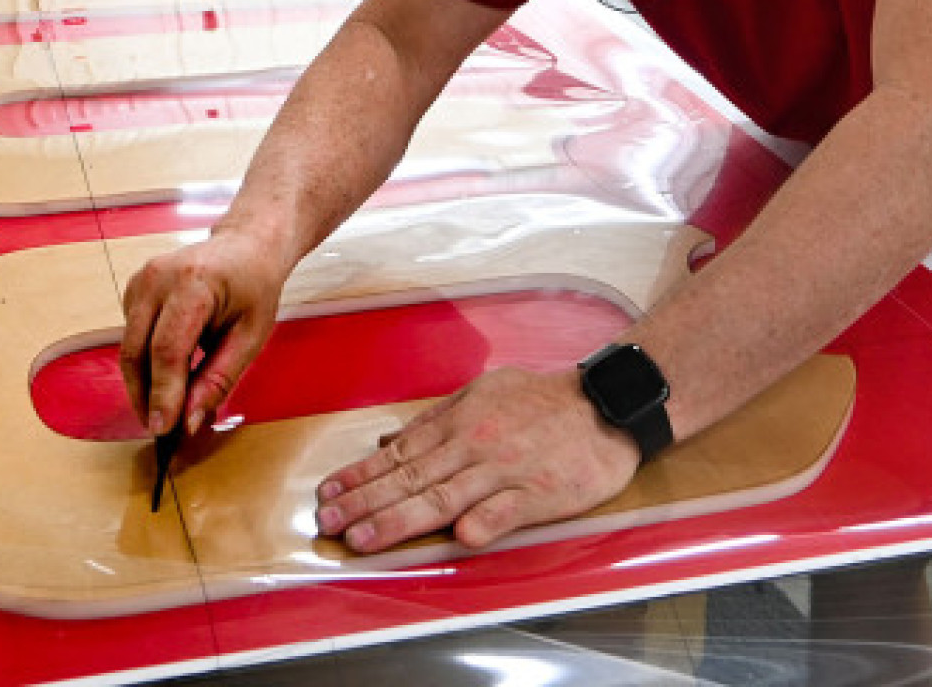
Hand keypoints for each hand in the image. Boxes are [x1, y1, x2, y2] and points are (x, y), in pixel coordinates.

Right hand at [119, 234, 291, 437]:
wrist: (245, 245)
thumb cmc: (254, 287)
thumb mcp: (251, 336)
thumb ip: (219, 379)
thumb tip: (190, 420)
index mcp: (193, 284)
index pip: (167, 350)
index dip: (163, 394)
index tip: (163, 429)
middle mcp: (157, 278)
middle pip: (137, 351)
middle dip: (145, 396)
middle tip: (159, 429)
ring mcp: (140, 281)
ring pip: (129, 348)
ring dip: (142, 384)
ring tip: (164, 410)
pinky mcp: (134, 290)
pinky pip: (132, 337)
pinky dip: (145, 363)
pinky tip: (167, 376)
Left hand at [314, 366, 640, 552]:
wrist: (604, 405)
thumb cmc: (541, 400)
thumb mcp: (481, 393)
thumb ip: (435, 420)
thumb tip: (390, 440)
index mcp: (457, 422)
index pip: (398, 456)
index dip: (359, 477)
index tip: (327, 495)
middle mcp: (473, 446)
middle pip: (410, 480)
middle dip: (363, 503)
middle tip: (327, 523)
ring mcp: (505, 470)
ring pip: (445, 497)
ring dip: (400, 519)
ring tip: (364, 539)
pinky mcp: (540, 492)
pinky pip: (508, 509)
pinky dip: (485, 521)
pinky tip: (461, 538)